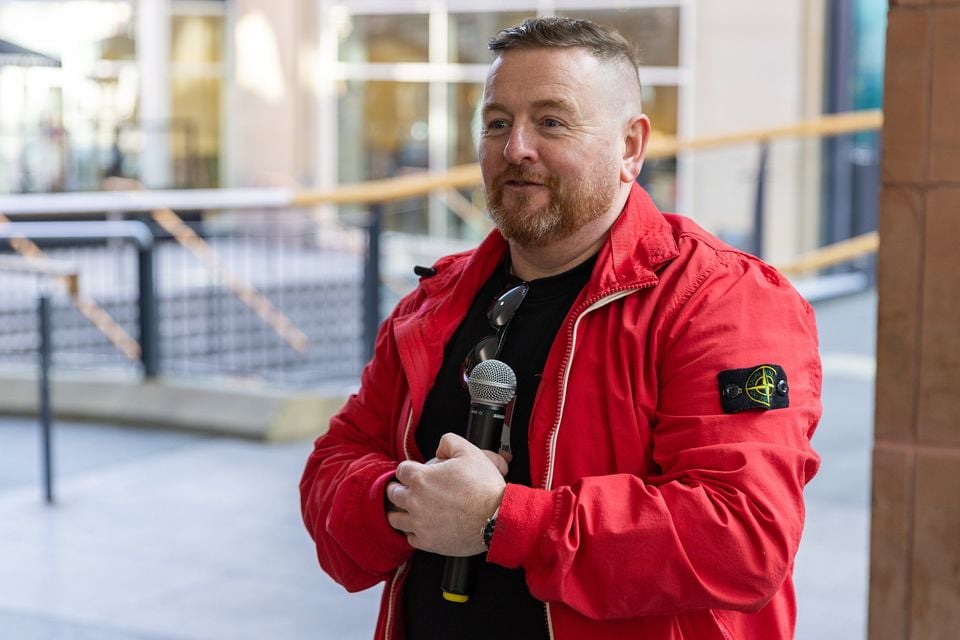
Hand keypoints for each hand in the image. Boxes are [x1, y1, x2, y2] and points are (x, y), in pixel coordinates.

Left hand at [386, 433, 507, 555]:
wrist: (496, 518)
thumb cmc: (484, 487)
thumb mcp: (469, 451)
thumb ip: (448, 442)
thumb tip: (439, 447)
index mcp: (421, 478)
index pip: (401, 470)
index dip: (408, 469)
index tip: (413, 473)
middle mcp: (415, 501)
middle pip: (393, 493)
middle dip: (399, 489)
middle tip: (406, 489)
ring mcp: (419, 523)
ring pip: (395, 518)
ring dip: (400, 512)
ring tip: (408, 509)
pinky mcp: (427, 542)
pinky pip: (410, 538)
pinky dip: (414, 532)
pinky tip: (422, 527)